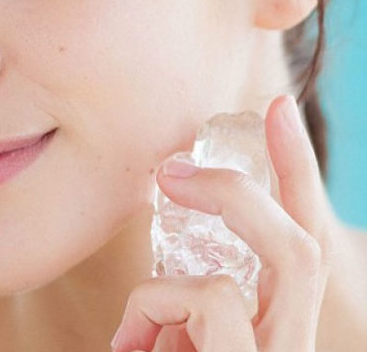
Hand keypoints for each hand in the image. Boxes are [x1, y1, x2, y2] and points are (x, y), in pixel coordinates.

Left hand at [110, 95, 334, 351]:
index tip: (277, 107)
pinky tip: (129, 346)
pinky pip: (214, 297)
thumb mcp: (178, 336)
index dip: (296, 171)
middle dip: (250, 187)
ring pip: (282, 258)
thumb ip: (187, 297)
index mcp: (272, 329)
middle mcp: (290, 343)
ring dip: (177, 281)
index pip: (301, 240)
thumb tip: (164, 236)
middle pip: (307, 244)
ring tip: (137, 330)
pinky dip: (154, 307)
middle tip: (174, 168)